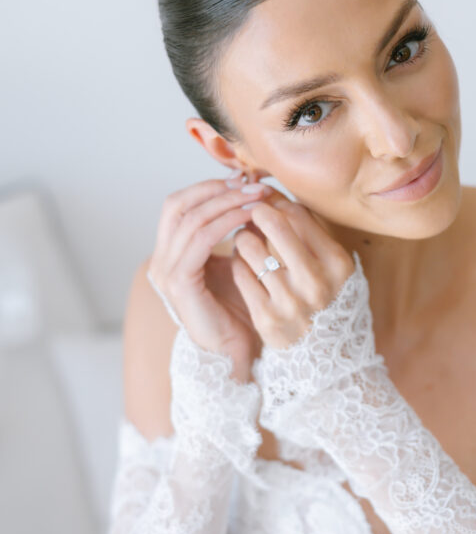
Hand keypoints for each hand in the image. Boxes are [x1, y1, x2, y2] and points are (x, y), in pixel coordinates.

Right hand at [147, 175, 275, 376]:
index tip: (243, 179)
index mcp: (170, 254)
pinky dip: (225, 222)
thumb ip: (233, 235)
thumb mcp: (235, 264)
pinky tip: (249, 218)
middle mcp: (162, 261)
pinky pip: (200, 240)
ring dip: (226, 202)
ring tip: (255, 197)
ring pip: (191, 218)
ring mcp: (167, 272)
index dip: (209, 187)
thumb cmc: (238, 312)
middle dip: (216, 189)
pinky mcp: (180, 283)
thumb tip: (249, 196)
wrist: (234, 354)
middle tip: (250, 183)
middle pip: (178, 204)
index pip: (180, 205)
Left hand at [231, 196, 355, 349]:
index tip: (267, 201)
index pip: (299, 214)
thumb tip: (273, 194)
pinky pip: (241, 273)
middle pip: (276, 224)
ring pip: (251, 247)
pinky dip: (238, 263)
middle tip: (251, 213)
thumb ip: (310, 233)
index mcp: (337, 264)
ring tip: (246, 240)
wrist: (324, 358)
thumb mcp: (333, 267)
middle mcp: (315, 282)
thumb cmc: (327, 301)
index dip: (278, 201)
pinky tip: (244, 264)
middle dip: (258, 212)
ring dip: (244, 238)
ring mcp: (289, 302)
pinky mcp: (266, 318)